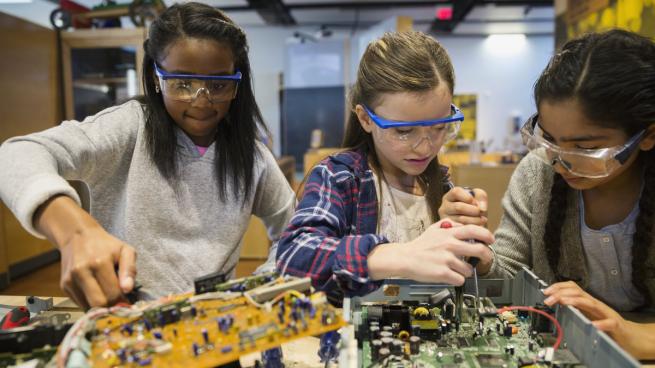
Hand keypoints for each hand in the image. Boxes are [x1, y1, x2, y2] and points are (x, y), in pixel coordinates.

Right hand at [34, 195, 135, 309]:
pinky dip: (90, 302)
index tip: (128, 301)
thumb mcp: (125, 250)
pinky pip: (79, 303)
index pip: (112, 294)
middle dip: (111, 306)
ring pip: (88, 307)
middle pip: (98, 304)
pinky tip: (95, 291)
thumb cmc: (106, 245)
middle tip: (118, 301)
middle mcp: (81, 272)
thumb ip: (130, 269)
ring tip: (107, 294)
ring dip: (100, 306)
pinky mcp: (63, 285)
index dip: (122, 301)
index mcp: (99, 263)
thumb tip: (128, 289)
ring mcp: (70, 280)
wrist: (78, 236)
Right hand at [368, 219, 493, 284]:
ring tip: (456, 270)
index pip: (474, 230)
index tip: (491, 240)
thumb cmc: (420, 245)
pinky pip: (460, 279)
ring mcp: (447, 260)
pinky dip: (457, 280)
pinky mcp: (443, 273)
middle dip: (487, 256)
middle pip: (480, 250)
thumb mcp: (434, 229)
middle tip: (485, 259)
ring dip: (465, 271)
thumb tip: (464, 227)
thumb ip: (450, 225)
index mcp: (449, 233)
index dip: (486, 235)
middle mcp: (450, 245)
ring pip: (469, 269)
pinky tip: (449, 276)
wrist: (405, 258)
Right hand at [439, 187, 487, 225]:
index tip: (475, 202)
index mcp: (449, 196)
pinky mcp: (450, 230)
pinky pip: (463, 229)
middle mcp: (444, 207)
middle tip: (481, 213)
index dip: (468, 197)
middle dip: (474, 210)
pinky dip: (472, 227)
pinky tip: (476, 226)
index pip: (455, 192)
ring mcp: (446, 220)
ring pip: (461, 219)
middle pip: (458, 207)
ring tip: (482, 220)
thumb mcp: (477, 197)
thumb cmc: (473, 207)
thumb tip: (482, 208)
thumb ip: (481, 197)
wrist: (472, 222)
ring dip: (475, 220)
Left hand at [544, 281, 654, 358]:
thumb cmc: (605, 324)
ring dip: (576, 301)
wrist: (629, 335)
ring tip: (564, 302)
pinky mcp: (616, 326)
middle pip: (578, 292)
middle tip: (548, 299)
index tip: (545, 291)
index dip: (558, 287)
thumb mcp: (585, 314)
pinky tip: (593, 325)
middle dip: (561, 293)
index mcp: (587, 302)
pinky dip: (601, 324)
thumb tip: (554, 303)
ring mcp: (606, 314)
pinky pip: (609, 323)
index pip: (572, 288)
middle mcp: (596, 305)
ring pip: (591, 303)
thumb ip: (573, 308)